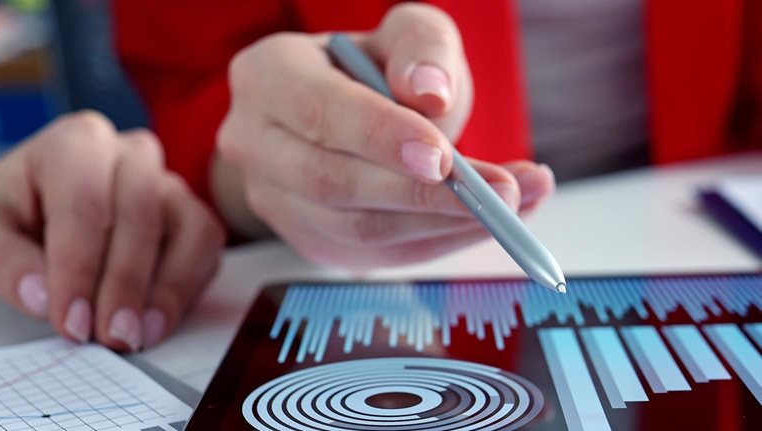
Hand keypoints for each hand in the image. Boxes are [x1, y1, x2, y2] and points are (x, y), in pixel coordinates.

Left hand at [0, 111, 224, 350]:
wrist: (50, 205)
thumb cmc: (23, 211)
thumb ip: (7, 260)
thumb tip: (41, 296)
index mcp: (76, 144)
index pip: (85, 201)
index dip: (78, 266)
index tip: (71, 320)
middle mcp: (132, 155)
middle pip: (141, 213)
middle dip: (125, 282)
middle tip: (109, 335)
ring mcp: (170, 183)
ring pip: (186, 228)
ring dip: (165, 289)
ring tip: (137, 334)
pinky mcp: (193, 214)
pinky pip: (207, 247)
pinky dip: (187, 289)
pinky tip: (157, 322)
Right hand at [216, 3, 553, 268]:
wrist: (343, 115)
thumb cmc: (374, 71)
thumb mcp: (405, 36)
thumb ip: (422, 49)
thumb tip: (429, 94)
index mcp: (267, 76)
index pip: (319, 111)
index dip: (381, 137)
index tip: (446, 157)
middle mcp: (255, 143)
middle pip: (332, 182)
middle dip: (422, 194)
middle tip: (503, 193)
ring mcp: (275, 201)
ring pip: (355, 230)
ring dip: (439, 225)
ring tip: (513, 206)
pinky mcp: (308, 240)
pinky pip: (373, 256)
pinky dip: (433, 244)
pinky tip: (479, 224)